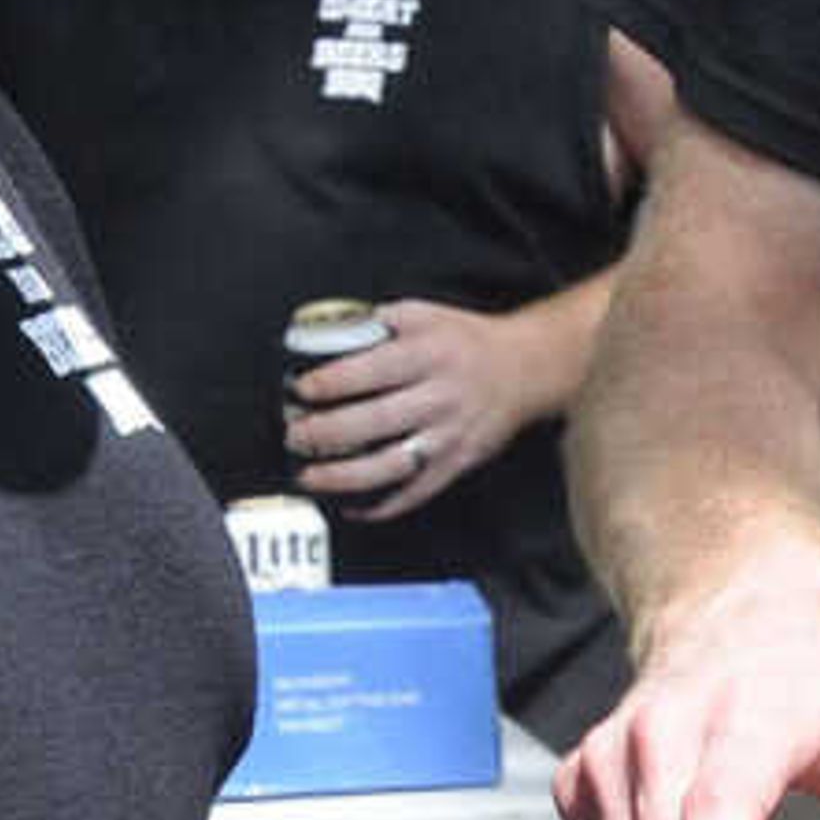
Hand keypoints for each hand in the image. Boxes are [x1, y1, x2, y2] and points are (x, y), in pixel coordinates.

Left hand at [284, 300, 535, 519]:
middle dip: (327, 432)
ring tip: (311, 477)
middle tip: (295, 435)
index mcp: (429, 355)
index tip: (301, 389)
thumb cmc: (465, 340)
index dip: (332, 383)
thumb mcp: (424, 313)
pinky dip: (382, 505)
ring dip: (345, 476)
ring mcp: (449, 435)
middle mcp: (440, 396)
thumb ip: (378, 321)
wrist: (524, 368)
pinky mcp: (456, 463)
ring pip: (391, 465)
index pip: (373, 370)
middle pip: (375, 421)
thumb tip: (326, 334)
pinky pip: (416, 493)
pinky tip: (352, 506)